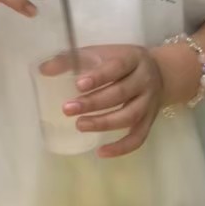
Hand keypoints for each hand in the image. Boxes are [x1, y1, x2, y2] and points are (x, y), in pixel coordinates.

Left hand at [44, 43, 163, 158]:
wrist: (161, 73)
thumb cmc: (122, 61)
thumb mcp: (101, 52)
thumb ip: (72, 59)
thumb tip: (43, 69)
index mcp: (133, 59)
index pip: (117, 67)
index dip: (99, 77)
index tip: (78, 85)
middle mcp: (144, 81)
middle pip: (120, 93)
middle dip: (93, 103)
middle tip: (68, 109)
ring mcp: (149, 103)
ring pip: (129, 116)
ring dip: (104, 123)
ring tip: (79, 125)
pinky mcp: (150, 121)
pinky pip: (138, 137)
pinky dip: (121, 147)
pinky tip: (101, 153)